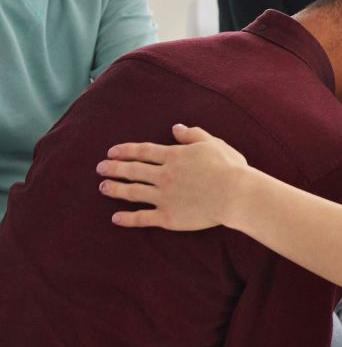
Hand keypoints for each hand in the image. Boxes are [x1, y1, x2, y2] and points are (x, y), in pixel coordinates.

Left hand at [96, 123, 248, 229]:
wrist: (236, 194)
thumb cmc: (230, 168)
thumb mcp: (213, 144)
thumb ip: (193, 135)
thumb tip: (176, 128)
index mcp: (174, 156)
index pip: (143, 151)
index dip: (125, 150)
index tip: (111, 151)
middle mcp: (164, 175)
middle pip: (133, 170)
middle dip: (114, 168)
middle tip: (100, 168)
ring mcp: (164, 197)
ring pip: (132, 192)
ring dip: (115, 189)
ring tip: (102, 187)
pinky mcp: (168, 217)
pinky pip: (142, 218)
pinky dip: (127, 218)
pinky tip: (116, 217)